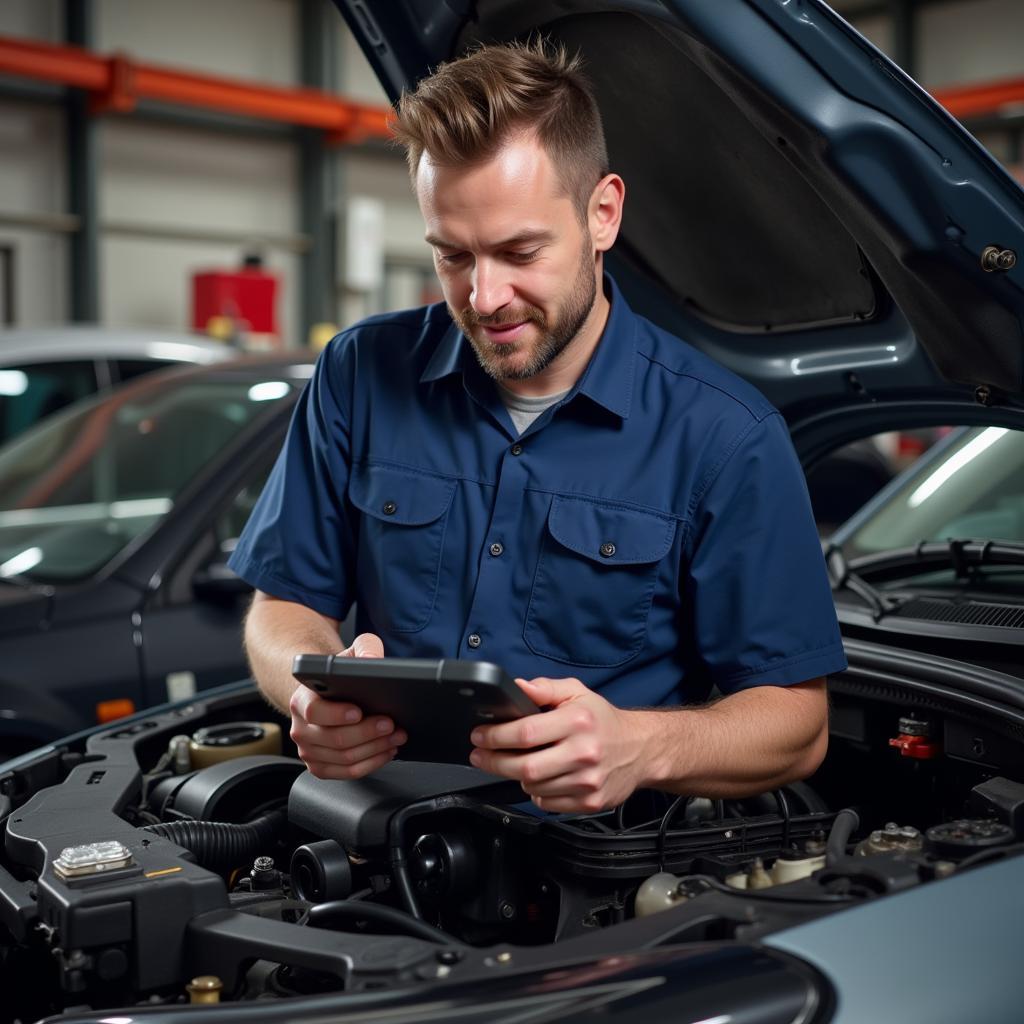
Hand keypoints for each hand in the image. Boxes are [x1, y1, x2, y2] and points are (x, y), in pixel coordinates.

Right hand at [288, 632, 406, 778]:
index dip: (337, 714)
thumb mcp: (353, 652)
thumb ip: (365, 648)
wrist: (327, 695)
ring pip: (344, 758)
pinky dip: (371, 764)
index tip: (359, 711)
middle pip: (335, 739)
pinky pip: (347, 773)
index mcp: (301, 700)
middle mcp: (300, 728)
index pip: (314, 711)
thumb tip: (373, 660)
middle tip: (392, 724)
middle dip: (368, 733)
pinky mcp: (320, 767)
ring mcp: (309, 751)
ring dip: (375, 749)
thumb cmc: (340, 675)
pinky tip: (386, 751)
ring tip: (396, 736)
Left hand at [468, 677, 647, 812]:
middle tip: (480, 756)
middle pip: (525, 766)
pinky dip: (537, 793)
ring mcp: (588, 781)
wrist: (640, 749)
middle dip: (494, 761)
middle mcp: (584, 752)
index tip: (479, 735)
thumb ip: (544, 688)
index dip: (495, 736)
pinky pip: (548, 803)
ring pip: (534, 787)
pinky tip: (542, 778)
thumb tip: (517, 687)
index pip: (525, 732)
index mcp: (578, 721)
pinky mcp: (591, 802)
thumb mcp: (576, 692)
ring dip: (518, 776)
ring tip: (517, 763)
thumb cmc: (603, 720)